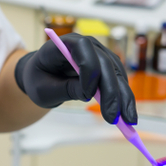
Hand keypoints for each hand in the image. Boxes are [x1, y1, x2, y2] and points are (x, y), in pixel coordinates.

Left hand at [13, 33, 137, 124]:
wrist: (42, 75)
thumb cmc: (38, 79)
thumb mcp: (43, 89)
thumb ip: (64, 89)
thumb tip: (88, 95)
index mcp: (65, 43)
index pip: (83, 49)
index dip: (89, 70)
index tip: (87, 96)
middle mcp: (87, 45)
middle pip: (105, 64)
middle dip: (111, 92)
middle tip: (112, 117)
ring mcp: (99, 53)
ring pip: (117, 73)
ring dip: (123, 97)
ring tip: (127, 121)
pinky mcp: (107, 65)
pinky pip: (119, 79)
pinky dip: (124, 96)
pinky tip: (126, 114)